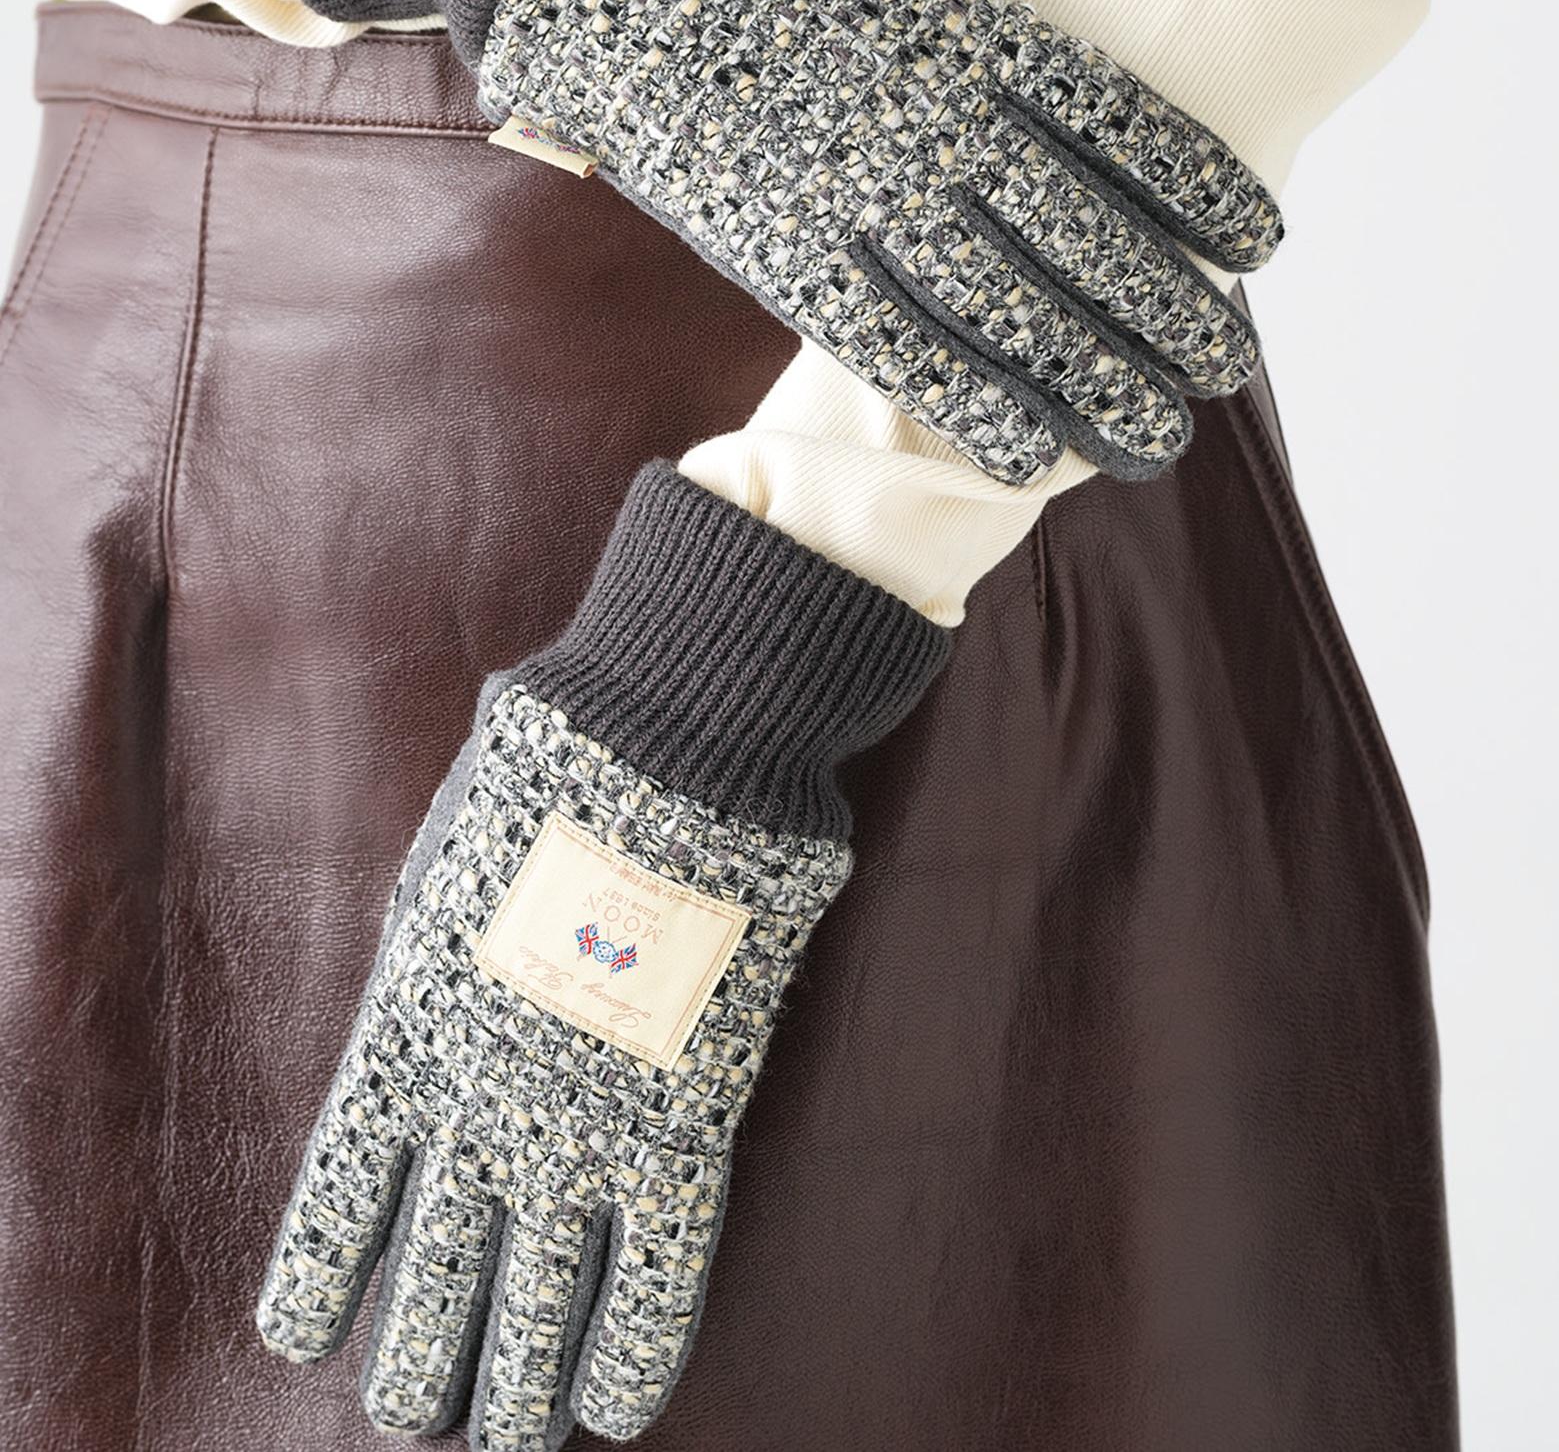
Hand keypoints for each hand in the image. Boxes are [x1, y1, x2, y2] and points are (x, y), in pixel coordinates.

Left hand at [255, 465, 948, 1446]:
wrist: (672, 742)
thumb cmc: (554, 778)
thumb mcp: (444, 866)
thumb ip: (429, 956)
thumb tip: (432, 1013)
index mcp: (408, 1032)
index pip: (343, 1200)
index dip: (321, 1282)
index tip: (307, 1335)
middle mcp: (482, 1102)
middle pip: (435, 1282)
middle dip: (422, 1367)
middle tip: (423, 1410)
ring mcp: (585, 1119)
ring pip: (536, 1302)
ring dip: (515, 1391)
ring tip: (504, 1437)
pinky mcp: (685, 1119)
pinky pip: (657, 1271)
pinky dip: (634, 1351)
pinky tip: (612, 1409)